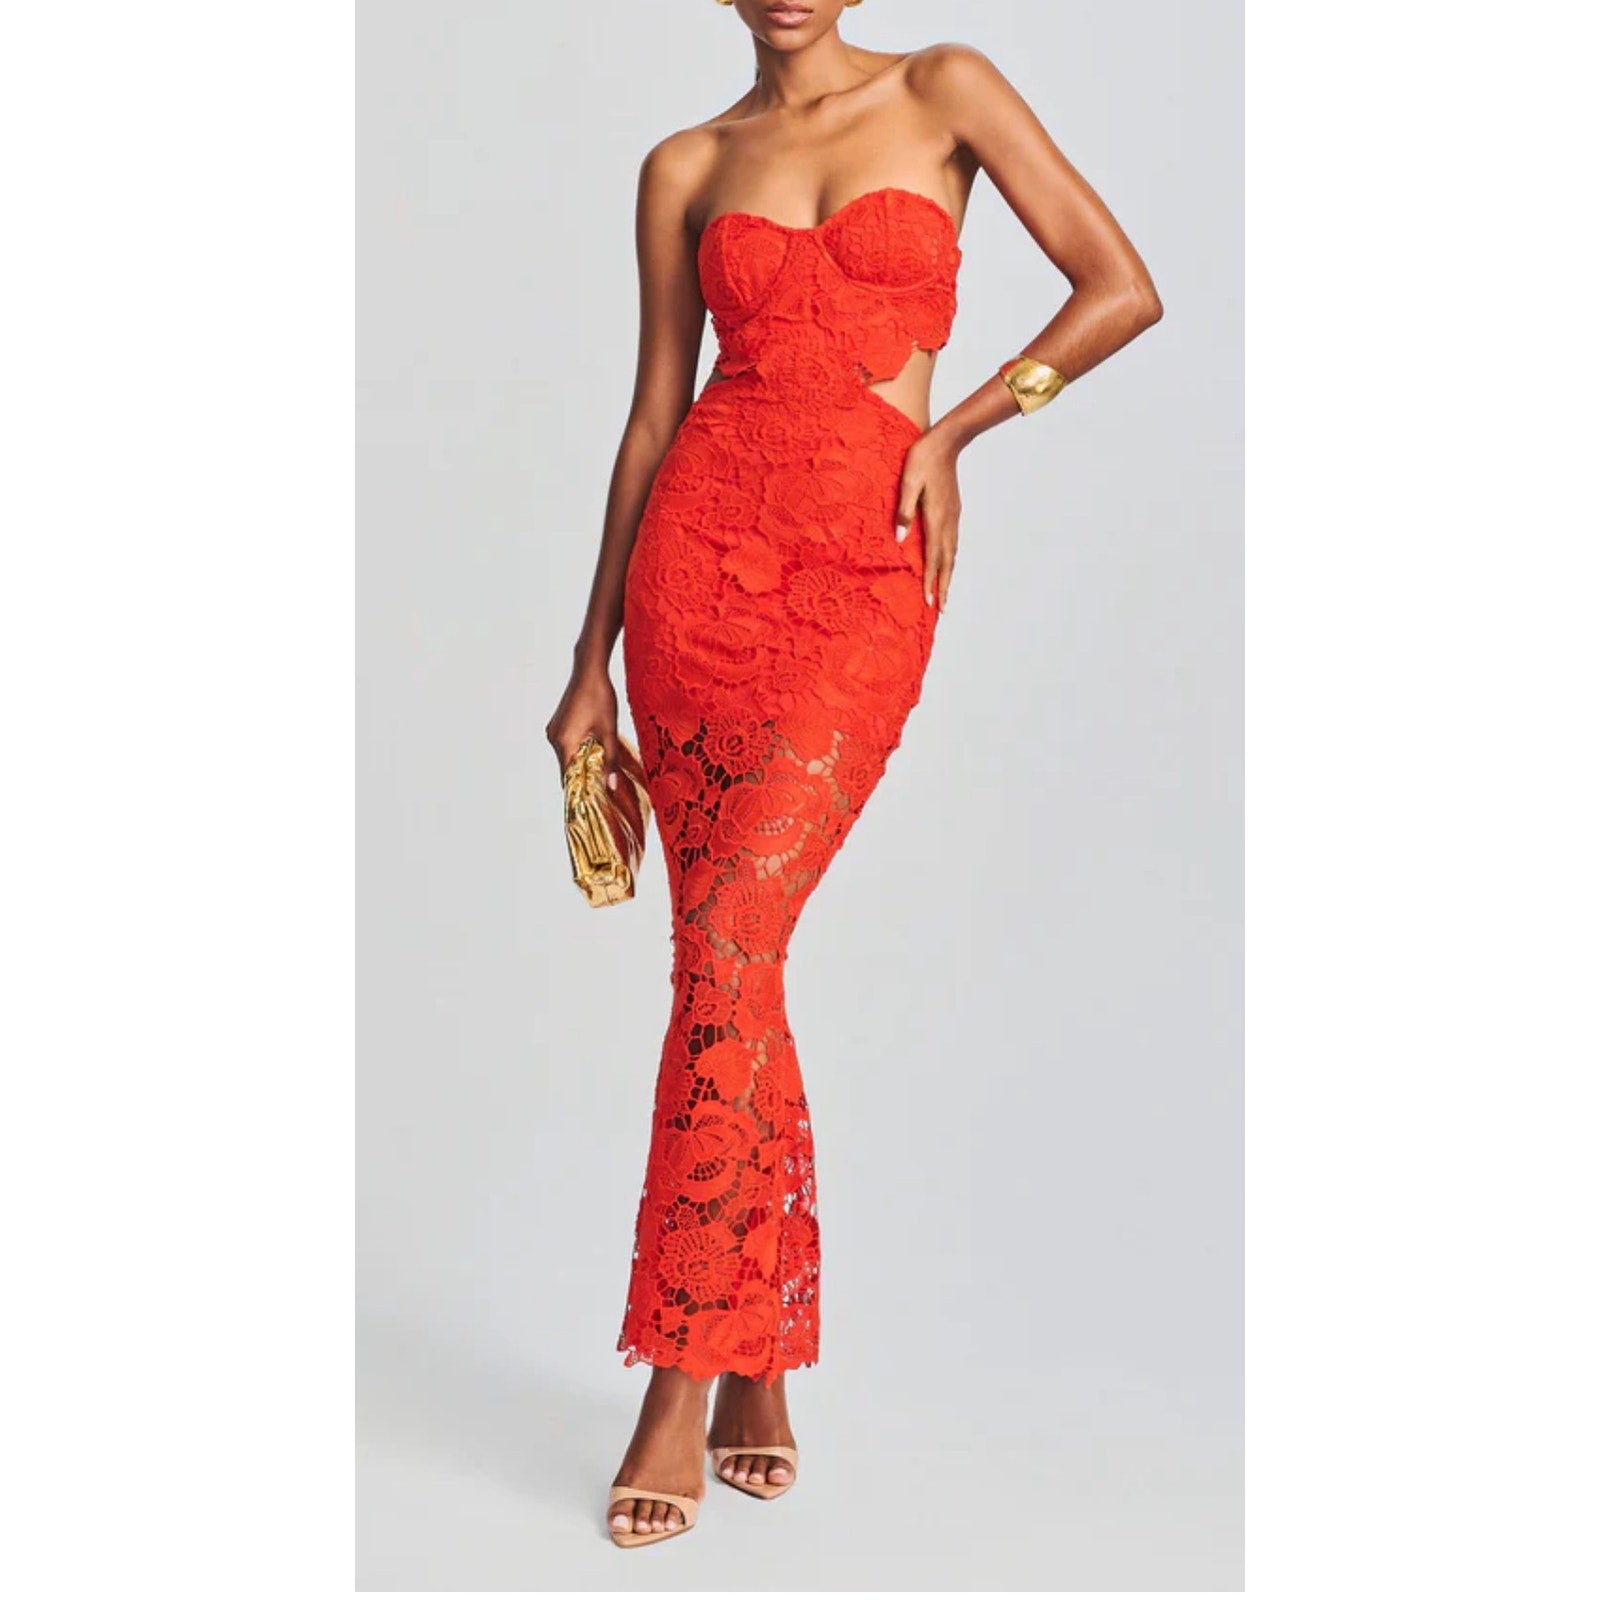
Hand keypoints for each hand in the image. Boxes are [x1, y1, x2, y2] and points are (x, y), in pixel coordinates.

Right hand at [546, 664, 623, 789]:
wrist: (589, 670)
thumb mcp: (609, 732)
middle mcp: (554, 738)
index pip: (567, 777)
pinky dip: (579, 751)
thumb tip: (612, 787)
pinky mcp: (558, 724)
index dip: (579, 791)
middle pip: (567, 768)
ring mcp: (554, 730)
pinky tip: (595, 750)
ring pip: (567, 756)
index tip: (592, 803)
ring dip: (582, 764)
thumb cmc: (600, 697)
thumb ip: (610, 761)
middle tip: (603, 789)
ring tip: (601, 770)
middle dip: (583, 778)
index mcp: (564, 743)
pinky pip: (567, 745)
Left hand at [895, 430, 961, 611]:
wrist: (947, 441)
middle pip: (947, 561)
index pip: (933, 557)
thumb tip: (900, 540)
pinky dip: (951, 559)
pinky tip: (948, 563)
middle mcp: (947, 521)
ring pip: (953, 553)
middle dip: (944, 587)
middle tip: (942, 609)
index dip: (931, 581)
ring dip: (949, 575)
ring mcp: (953, 516)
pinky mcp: (954, 511)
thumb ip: (903, 512)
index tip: (929, 602)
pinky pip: (953, 542)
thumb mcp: (907, 482)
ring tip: (946, 593)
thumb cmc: (923, 459)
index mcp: (935, 517)